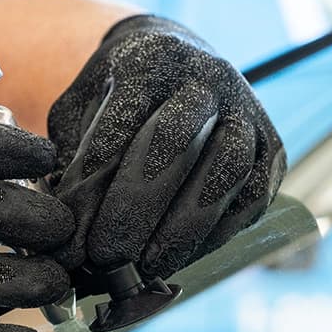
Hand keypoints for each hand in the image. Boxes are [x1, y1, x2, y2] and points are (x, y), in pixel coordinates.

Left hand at [47, 14, 286, 278]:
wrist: (177, 62)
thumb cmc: (111, 98)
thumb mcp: (76, 111)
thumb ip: (66, 159)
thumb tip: (58, 229)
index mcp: (147, 60)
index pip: (119, 124)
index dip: (92, 187)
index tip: (68, 237)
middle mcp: (206, 78)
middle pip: (175, 142)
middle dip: (135, 209)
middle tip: (103, 259)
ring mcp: (247, 112)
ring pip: (223, 173)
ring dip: (180, 231)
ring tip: (141, 271)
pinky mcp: (273, 149)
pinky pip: (248, 200)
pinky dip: (211, 237)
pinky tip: (176, 262)